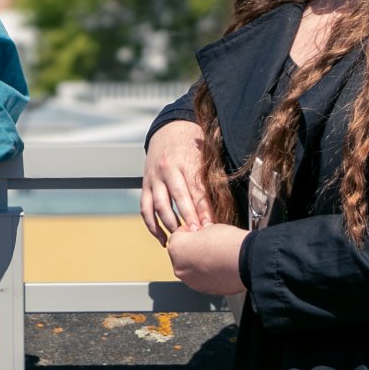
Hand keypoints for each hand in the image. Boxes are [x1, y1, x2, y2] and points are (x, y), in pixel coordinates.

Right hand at [141, 119, 213, 244]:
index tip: (211, 225)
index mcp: (185, 161)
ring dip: (170, 225)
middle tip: (197, 236)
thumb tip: (223, 203)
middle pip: (178, 198)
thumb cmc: (192, 144)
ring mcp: (154, 178)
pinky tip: (163, 238)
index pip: (196, 189)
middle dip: (188, 219)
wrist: (169, 129)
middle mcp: (167, 169)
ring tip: (181, 239)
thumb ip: (210, 177)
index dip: (204, 209)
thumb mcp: (204, 154)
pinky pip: (145, 209)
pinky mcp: (145, 185)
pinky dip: (152, 225)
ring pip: (159, 205)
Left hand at [166, 223, 247, 295]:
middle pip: (182, 255)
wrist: (246, 261)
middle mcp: (179, 267)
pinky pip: (201, 279)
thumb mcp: (210, 228)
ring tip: (216, 256)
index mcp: (177, 248)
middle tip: (207, 244)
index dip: (190, 232)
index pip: (177, 236)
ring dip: (199, 263)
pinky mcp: (204, 290)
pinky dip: (208, 274)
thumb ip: (200, 233)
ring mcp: (191, 281)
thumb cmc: (228, 244)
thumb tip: (202, 234)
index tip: (197, 232)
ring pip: (191, 269)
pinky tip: (219, 266)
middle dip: (192, 250)